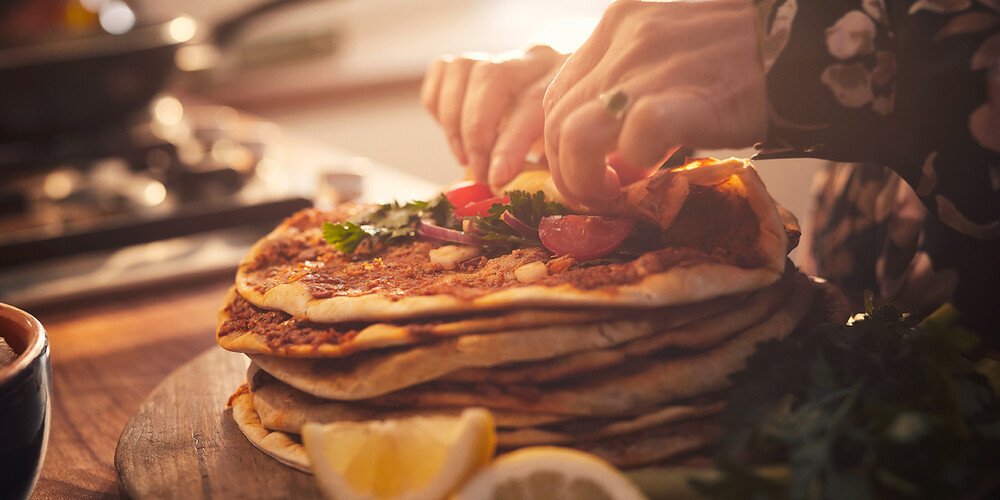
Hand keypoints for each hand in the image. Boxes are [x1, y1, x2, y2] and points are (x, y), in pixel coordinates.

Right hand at [421, 46, 566, 187]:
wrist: (571, 123)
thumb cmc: (565, 150)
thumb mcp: (565, 160)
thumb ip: (544, 172)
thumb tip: (507, 191)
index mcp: (566, 82)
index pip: (532, 102)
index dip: (508, 144)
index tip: (494, 178)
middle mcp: (536, 60)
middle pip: (493, 76)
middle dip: (476, 130)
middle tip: (478, 170)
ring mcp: (502, 57)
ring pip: (464, 68)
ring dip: (454, 118)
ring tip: (463, 156)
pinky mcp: (475, 61)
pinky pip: (443, 69)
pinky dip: (438, 102)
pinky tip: (454, 133)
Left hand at [543, 0, 767, 207]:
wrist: (804, 46)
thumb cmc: (741, 58)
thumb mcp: (671, 51)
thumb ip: (631, 87)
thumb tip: (608, 155)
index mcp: (618, 26)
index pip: (558, 94)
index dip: (562, 142)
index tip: (588, 167)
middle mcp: (624, 40)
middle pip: (557, 121)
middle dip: (567, 171)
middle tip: (597, 195)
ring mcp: (648, 68)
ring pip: (573, 136)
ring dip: (584, 179)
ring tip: (612, 196)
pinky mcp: (682, 99)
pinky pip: (633, 141)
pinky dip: (636, 166)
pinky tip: (654, 172)